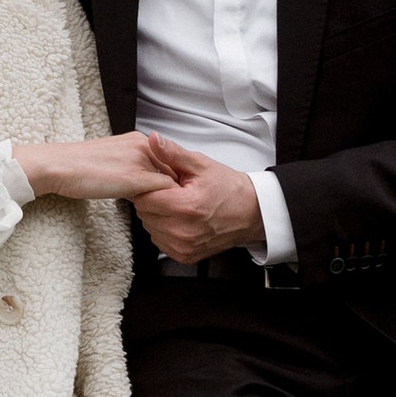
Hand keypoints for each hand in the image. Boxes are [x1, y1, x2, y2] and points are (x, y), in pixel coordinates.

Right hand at [14, 132, 189, 204]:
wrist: (60, 166)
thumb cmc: (79, 167)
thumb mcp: (113, 160)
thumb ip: (133, 167)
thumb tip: (146, 186)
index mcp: (138, 140)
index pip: (169, 159)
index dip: (174, 179)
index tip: (178, 194)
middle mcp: (143, 146)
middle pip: (175, 169)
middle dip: (179, 188)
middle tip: (183, 207)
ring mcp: (141, 161)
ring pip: (172, 181)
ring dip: (174, 198)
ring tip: (174, 214)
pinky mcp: (136, 179)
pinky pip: (163, 192)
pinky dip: (166, 204)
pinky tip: (161, 215)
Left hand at [131, 135, 265, 263]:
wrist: (251, 213)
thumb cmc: (229, 189)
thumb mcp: (201, 165)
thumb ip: (173, 153)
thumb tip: (154, 140)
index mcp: (186, 207)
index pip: (144, 198)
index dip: (148, 187)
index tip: (159, 182)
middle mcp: (183, 231)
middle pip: (144, 213)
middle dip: (153, 200)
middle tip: (172, 192)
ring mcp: (184, 246)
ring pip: (149, 227)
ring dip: (157, 215)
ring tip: (177, 205)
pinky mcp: (184, 256)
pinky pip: (159, 240)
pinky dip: (164, 229)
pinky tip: (179, 219)